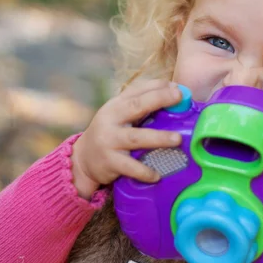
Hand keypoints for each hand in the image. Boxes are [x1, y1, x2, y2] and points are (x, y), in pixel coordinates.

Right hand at [71, 79, 182, 198]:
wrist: (83, 159)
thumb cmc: (111, 133)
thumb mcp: (120, 115)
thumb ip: (142, 103)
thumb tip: (174, 90)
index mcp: (116, 105)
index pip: (137, 90)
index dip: (157, 87)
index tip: (177, 87)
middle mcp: (111, 119)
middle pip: (136, 106)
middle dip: (158, 100)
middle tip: (179, 97)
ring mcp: (109, 141)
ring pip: (136, 138)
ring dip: (158, 138)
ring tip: (177, 139)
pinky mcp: (109, 162)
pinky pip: (130, 167)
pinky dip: (144, 171)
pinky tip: (157, 175)